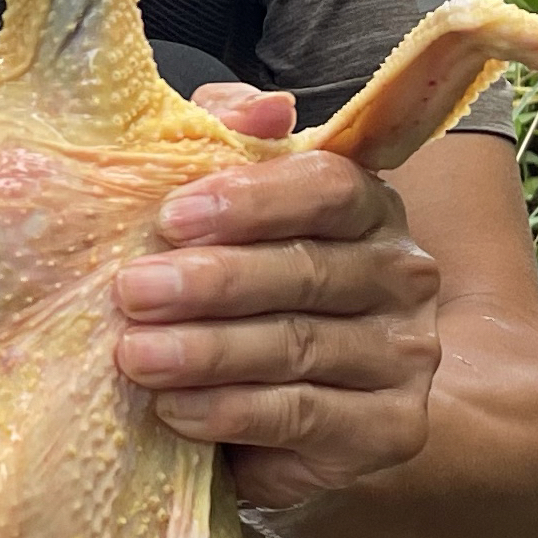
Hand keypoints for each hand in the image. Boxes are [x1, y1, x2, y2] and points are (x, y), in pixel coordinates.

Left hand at [110, 81, 442, 510]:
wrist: (276, 414)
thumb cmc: (240, 293)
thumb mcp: (221, 213)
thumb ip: (229, 144)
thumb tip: (261, 108)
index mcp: (367, 207)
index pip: (328, 186)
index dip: (250, 199)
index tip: (171, 217)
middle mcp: (401, 275)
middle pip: (308, 269)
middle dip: (212, 281)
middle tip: (133, 291)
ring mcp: (404, 356)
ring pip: (298, 346)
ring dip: (208, 352)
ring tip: (135, 356)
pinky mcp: (390, 429)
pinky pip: (303, 416)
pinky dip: (231, 412)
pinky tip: (175, 410)